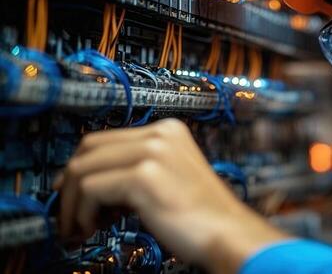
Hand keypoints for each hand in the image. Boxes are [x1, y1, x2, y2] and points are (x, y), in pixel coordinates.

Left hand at [55, 118, 290, 272]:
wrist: (230, 234)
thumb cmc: (203, 217)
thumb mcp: (169, 178)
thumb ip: (137, 169)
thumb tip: (92, 181)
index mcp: (168, 130)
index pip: (105, 139)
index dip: (82, 168)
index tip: (73, 195)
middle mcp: (160, 134)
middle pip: (89, 148)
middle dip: (70, 184)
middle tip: (69, 213)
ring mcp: (152, 152)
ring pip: (83, 168)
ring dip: (72, 203)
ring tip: (80, 227)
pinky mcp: (144, 175)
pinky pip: (90, 189)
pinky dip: (81, 213)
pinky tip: (91, 228)